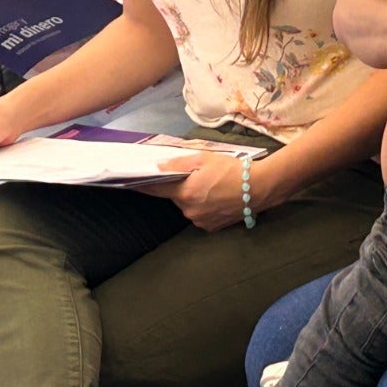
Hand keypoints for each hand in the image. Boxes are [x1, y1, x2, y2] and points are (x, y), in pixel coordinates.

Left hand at [137, 151, 251, 231]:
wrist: (260, 188)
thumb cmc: (232, 169)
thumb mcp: (204, 159)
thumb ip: (178, 163)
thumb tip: (157, 166)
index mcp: (185, 192)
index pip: (155, 189)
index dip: (142, 184)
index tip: (126, 181)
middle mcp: (188, 210)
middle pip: (175, 197)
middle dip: (181, 187)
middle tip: (198, 176)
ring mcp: (200, 221)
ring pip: (188, 206)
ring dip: (194, 197)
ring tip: (213, 187)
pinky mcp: (211, 228)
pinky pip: (200, 215)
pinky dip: (204, 207)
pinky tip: (218, 198)